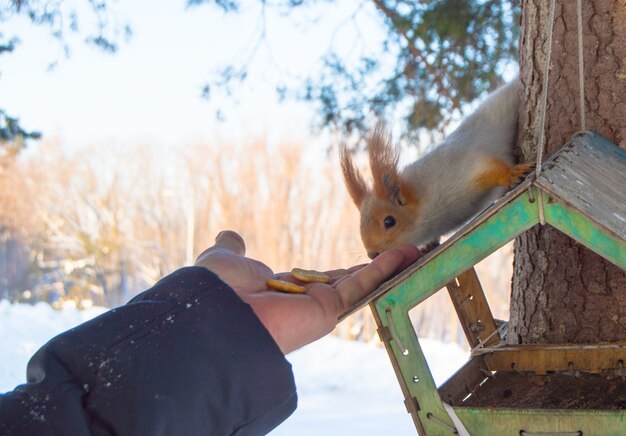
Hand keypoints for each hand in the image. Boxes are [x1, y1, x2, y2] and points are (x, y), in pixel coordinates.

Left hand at [195, 230, 419, 353]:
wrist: (216, 313)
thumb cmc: (217, 289)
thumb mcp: (225, 260)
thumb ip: (233, 250)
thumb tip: (230, 237)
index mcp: (284, 291)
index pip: (319, 278)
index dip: (342, 270)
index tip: (361, 261)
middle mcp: (304, 302)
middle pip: (348, 282)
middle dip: (376, 270)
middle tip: (403, 255)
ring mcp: (318, 308)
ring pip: (362, 283)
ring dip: (390, 267)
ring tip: (417, 252)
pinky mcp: (328, 310)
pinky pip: (362, 285)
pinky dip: (385, 268)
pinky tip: (408, 254)